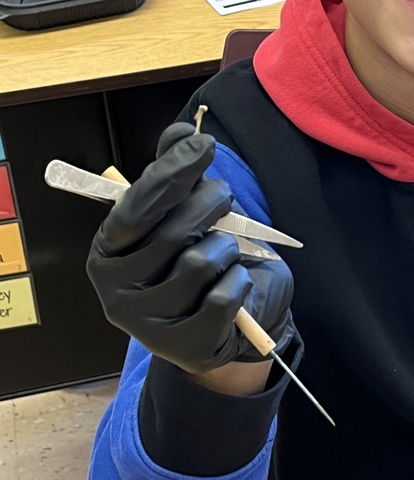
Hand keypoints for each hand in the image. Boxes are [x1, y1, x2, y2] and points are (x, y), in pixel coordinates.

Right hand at [86, 122, 294, 373]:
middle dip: (210, 204)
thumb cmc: (197, 257)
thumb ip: (176, 171)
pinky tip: (233, 282)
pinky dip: (238, 282)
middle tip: (224, 198)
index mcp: (108, 252)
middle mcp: (116, 292)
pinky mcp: (185, 348)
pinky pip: (224, 298)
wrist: (224, 324)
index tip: (206, 145)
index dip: (172, 172)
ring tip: (225, 251)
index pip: (136, 207)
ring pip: (200, 263)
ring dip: (227, 247)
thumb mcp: (182, 212)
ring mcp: (148, 326)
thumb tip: (183, 131)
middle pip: (173, 232)